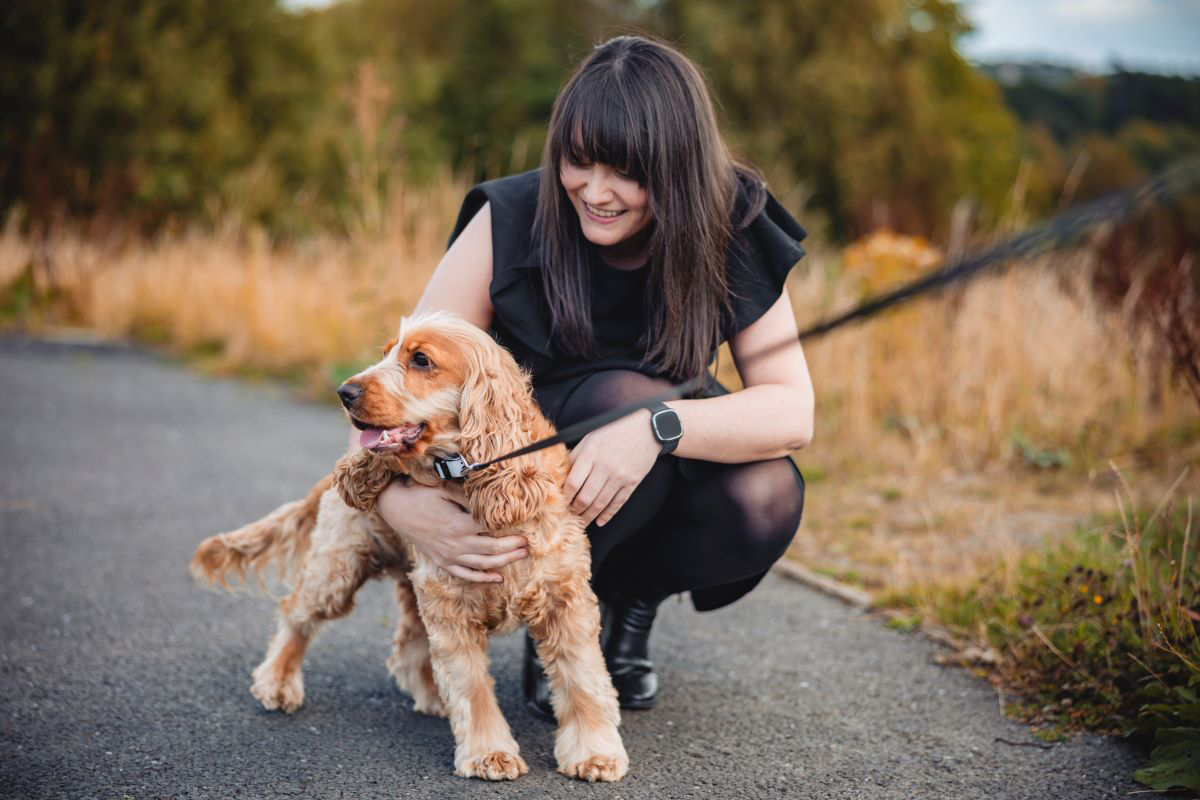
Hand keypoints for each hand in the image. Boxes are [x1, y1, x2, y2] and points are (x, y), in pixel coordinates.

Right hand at [375, 480, 526, 582]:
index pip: (492, 532)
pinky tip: (498, 578)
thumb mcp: (446, 490)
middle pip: (492, 551)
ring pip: (482, 564)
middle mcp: (456, 544)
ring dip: (504, 562)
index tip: (525, 531)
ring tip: (521, 556)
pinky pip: (465, 574)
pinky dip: (482, 578)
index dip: (511, 532)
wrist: (396, 508)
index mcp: (459, 524)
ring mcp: (448, 555)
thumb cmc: (422, 494)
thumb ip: (470, 497)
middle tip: (528, 546)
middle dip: (513, 549)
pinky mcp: (442, 561)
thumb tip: (492, 500)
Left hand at [564, 409, 660, 526]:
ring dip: (589, 516)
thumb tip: (562, 475)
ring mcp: (620, 477)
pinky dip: (608, 515)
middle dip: (575, 510)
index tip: (561, 501)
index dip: (565, 496)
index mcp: (591, 453)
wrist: (647, 428)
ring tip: (581, 522)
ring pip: (600, 504)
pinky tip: (600, 521)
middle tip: (570, 514)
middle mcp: (605, 467)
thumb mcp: (591, 437)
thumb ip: (576, 456)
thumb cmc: (615, 429)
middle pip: (585, 498)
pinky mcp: (632, 483)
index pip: (572, 483)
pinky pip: (617, 504)